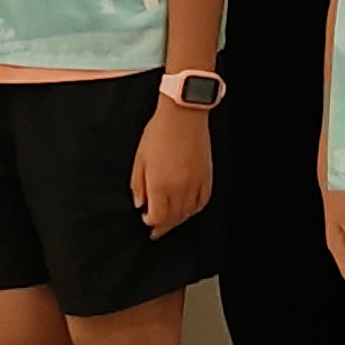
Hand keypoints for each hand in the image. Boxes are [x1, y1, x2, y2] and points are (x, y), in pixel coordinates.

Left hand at [131, 98, 213, 234]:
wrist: (183, 116)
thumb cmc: (159, 134)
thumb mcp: (139, 160)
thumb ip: (138, 186)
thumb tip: (140, 204)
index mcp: (160, 185)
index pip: (157, 217)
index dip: (150, 222)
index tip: (145, 220)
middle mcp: (180, 188)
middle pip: (173, 218)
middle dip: (163, 226)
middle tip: (156, 229)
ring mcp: (195, 183)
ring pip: (188, 212)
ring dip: (178, 219)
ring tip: (170, 219)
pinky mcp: (206, 176)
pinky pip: (202, 201)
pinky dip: (194, 208)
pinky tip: (188, 208)